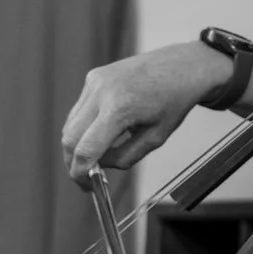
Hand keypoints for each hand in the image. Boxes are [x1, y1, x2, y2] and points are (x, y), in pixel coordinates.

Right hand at [60, 41, 229, 185]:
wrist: (182, 66)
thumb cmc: (174, 102)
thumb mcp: (155, 138)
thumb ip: (124, 157)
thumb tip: (98, 167)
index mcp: (119, 108)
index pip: (86, 150)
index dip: (80, 173)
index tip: (86, 186)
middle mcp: (101, 92)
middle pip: (69, 138)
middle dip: (73, 162)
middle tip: (86, 177)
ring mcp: (94, 81)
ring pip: (70, 124)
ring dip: (77, 144)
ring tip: (96, 156)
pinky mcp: (93, 76)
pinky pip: (79, 109)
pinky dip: (83, 126)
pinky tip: (100, 132)